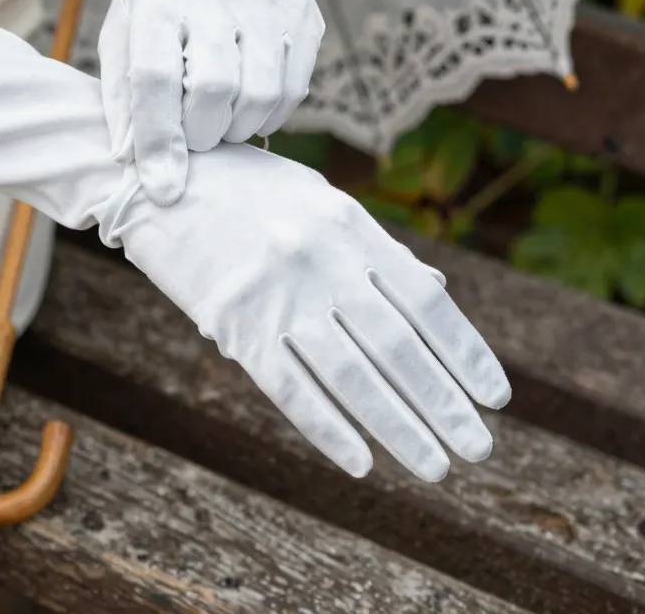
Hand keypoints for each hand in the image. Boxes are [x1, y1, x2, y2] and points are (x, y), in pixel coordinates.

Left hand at [99, 0, 323, 204]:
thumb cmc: (158, 5)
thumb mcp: (124, 37)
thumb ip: (122, 98)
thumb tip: (131, 162)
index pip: (156, 78)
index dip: (159, 141)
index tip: (163, 188)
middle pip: (214, 90)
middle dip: (201, 134)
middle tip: (193, 135)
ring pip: (259, 95)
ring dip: (236, 128)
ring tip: (218, 120)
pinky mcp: (302, 9)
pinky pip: (292, 88)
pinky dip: (268, 114)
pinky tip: (247, 104)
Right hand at [113, 142, 510, 479]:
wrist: (149, 177)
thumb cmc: (240, 188)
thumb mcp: (315, 198)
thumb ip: (372, 246)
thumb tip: (432, 287)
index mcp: (349, 224)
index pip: (425, 300)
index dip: (465, 352)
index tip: (494, 397)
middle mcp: (322, 260)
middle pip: (399, 347)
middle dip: (445, 404)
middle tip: (479, 449)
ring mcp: (278, 295)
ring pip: (354, 377)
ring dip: (400, 428)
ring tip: (435, 467)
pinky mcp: (234, 324)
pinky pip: (291, 389)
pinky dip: (330, 430)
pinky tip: (361, 463)